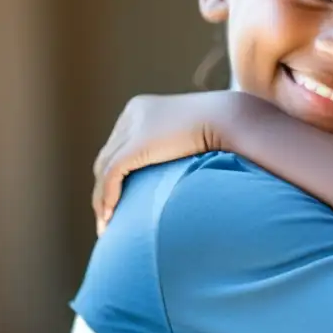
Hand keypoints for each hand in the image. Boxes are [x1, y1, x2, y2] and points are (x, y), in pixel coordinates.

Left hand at [92, 91, 233, 233]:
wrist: (231, 118)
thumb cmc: (226, 128)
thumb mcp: (194, 136)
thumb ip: (179, 148)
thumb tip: (183, 172)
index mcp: (143, 107)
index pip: (119, 143)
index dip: (114, 172)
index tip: (119, 197)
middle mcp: (133, 114)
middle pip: (108, 155)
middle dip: (104, 187)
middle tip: (109, 216)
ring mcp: (133, 127)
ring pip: (104, 168)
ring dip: (102, 199)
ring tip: (108, 224)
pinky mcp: (136, 145)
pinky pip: (111, 176)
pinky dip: (107, 198)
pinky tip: (110, 219)